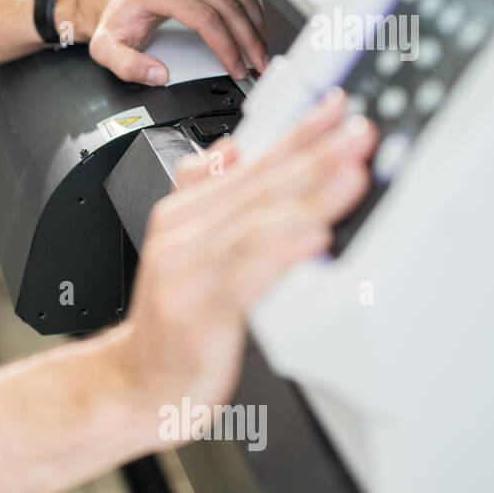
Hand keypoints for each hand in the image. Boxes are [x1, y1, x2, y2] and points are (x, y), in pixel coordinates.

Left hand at [77, 0, 268, 84]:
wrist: (109, 2)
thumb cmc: (112, 22)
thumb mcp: (106, 50)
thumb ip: (129, 66)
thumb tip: (158, 74)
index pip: (204, 17)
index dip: (225, 46)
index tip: (236, 67)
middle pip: (227, 4)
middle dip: (248, 38)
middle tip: (258, 64)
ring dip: (255, 24)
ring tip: (261, 51)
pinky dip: (250, 11)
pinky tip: (254, 31)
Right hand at [111, 89, 377, 419]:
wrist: (135, 384)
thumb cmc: (172, 325)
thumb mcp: (180, 247)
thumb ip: (202, 194)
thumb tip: (230, 148)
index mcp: (185, 215)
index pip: (251, 164)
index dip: (297, 133)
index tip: (338, 108)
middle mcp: (183, 235)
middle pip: (258, 187)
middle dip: (313, 155)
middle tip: (358, 133)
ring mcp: (188, 271)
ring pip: (256, 224)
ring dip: (307, 196)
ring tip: (349, 173)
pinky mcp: (198, 312)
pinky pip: (244, 275)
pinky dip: (280, 253)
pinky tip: (313, 237)